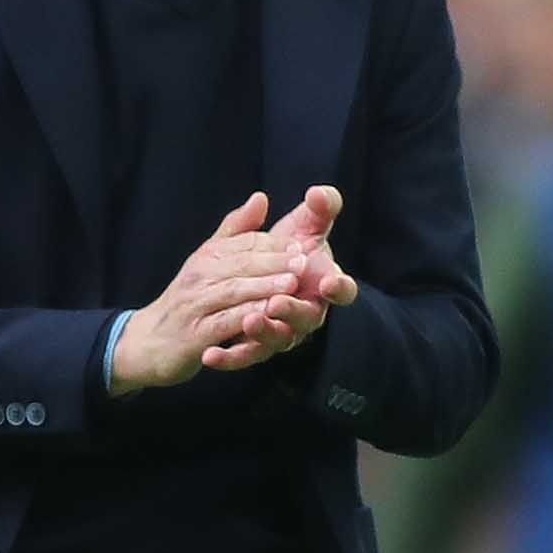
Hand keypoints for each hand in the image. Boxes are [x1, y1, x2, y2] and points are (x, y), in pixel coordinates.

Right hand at [109, 192, 302, 395]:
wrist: (148, 342)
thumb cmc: (188, 299)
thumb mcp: (208, 262)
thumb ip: (237, 231)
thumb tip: (261, 197)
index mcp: (207, 256)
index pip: (243, 243)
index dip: (273, 244)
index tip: (301, 244)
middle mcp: (199, 276)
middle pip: (240, 264)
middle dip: (273, 261)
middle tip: (304, 261)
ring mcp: (195, 305)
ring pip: (233, 292)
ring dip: (263, 287)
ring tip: (292, 284)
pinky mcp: (194, 335)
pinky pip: (224, 324)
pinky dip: (246, 319)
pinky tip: (268, 317)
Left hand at [201, 185, 358, 372]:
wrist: (261, 275)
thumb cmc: (292, 248)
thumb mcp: (305, 224)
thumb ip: (319, 208)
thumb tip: (318, 193)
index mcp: (323, 285)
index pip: (342, 290)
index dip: (339, 288)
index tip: (329, 281)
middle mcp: (307, 312)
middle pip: (306, 318)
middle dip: (293, 311)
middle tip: (277, 302)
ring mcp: (283, 332)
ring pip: (277, 339)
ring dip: (265, 333)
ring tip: (248, 322)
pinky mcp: (256, 347)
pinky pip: (244, 356)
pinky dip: (229, 359)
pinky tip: (210, 355)